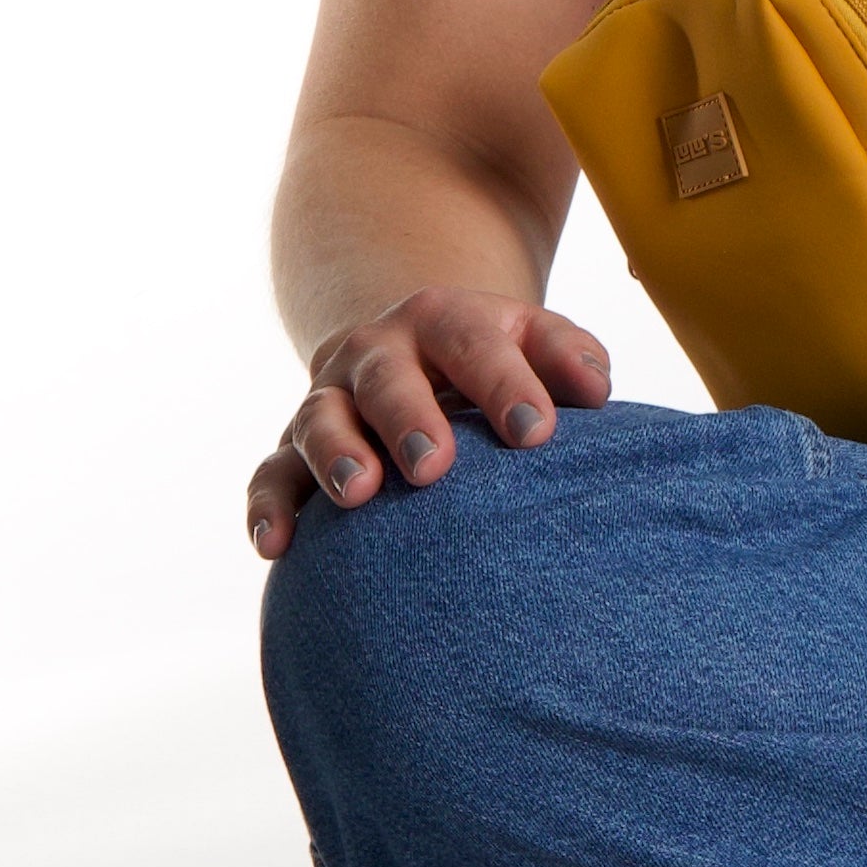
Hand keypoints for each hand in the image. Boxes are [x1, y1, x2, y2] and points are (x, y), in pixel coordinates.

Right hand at [246, 287, 613, 559]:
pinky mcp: (293, 448)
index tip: (536, 433)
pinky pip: (270, 475)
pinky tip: (277, 546)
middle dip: (408, 419)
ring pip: (320, 420)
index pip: (473, 343)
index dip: (504, 384)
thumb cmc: (491, 359)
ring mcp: (330, 398)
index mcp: (442, 319)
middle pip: (387, 378)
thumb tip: (598, 390)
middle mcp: (377, 352)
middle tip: (433, 467)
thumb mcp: (531, 339)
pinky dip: (268, 507)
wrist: (408, 343)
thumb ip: (570, 357)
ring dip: (335, 455)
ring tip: (359, 494)